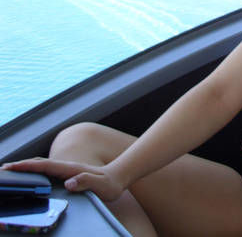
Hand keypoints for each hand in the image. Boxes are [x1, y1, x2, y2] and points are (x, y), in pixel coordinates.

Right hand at [2, 158, 125, 201]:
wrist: (120, 175)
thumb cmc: (111, 183)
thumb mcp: (102, 185)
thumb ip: (86, 182)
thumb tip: (69, 183)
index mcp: (71, 169)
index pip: (45, 166)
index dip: (27, 167)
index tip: (11, 167)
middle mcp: (68, 167)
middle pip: (40, 164)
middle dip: (22, 166)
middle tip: (4, 169)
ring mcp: (68, 169)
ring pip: (43, 167)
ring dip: (27, 168)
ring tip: (12, 172)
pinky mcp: (69, 174)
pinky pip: (49, 171)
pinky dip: (36, 171)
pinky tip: (32, 177)